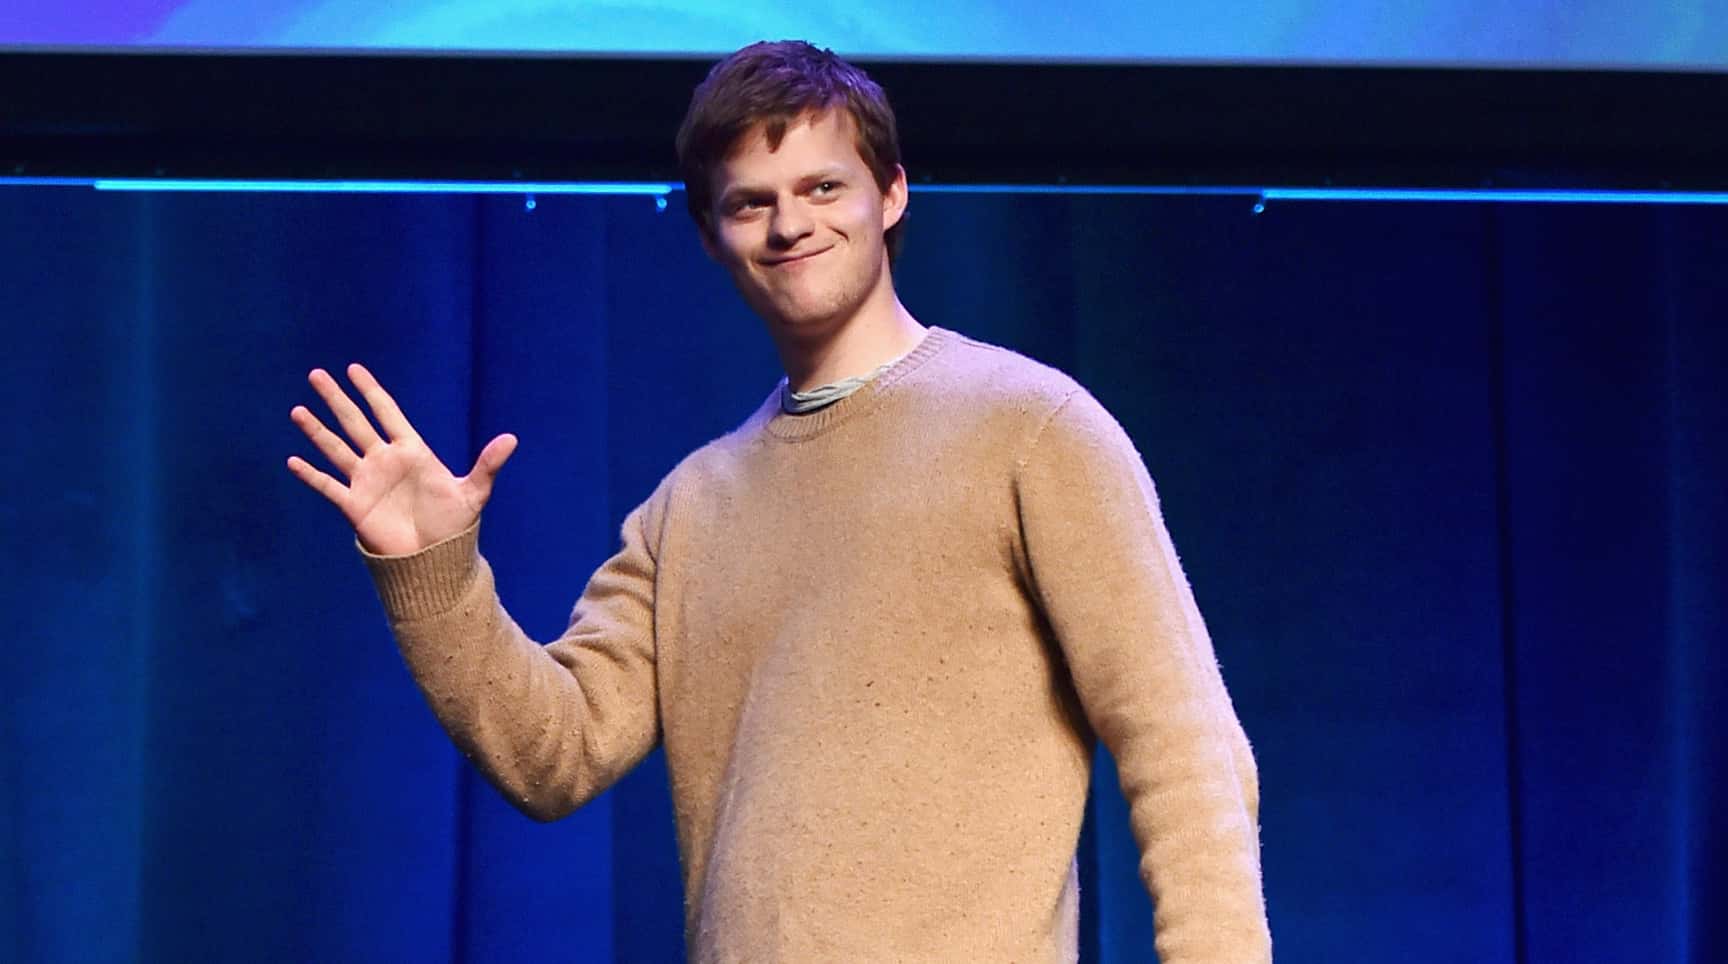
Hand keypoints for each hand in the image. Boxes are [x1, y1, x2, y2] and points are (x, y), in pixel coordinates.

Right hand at [286, 363, 516, 555]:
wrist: (435, 560)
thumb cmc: (455, 525)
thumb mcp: (474, 493)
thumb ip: (487, 465)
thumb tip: (512, 439)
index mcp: (411, 452)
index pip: (387, 413)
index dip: (371, 391)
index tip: (354, 369)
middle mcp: (385, 462)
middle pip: (355, 423)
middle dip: (336, 400)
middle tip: (316, 375)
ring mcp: (367, 482)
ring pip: (336, 449)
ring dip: (316, 431)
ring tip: (297, 410)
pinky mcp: (355, 506)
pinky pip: (328, 486)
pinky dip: (311, 475)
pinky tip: (293, 460)